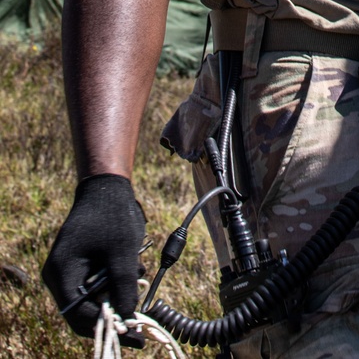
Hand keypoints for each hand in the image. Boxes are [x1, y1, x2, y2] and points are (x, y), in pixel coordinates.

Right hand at [42, 174, 145, 335]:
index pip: (78, 315)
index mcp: (61, 272)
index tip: (131, 332)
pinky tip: (131, 267)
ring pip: (92, 301)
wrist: (106, 186)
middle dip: (113, 312)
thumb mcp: (122, 251)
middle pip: (83, 312)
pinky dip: (114, 283)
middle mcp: (59, 277)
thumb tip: (128, 319)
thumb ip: (124, 285)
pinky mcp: (79, 268)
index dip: (106, 326)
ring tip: (137, 272)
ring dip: (116, 295)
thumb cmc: (112, 214)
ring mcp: (67, 273)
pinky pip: (95, 287)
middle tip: (139, 320)